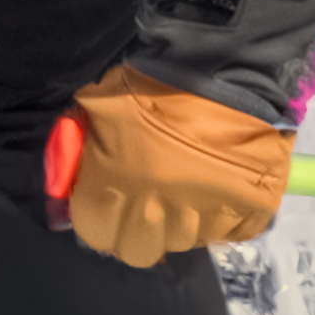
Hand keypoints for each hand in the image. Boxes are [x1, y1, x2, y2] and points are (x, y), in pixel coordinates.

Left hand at [51, 70, 288, 265]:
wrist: (226, 64)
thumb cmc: (154, 82)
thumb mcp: (99, 106)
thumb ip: (78, 148)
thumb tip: (64, 182)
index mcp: (116, 187)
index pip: (96, 234)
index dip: (100, 220)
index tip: (108, 206)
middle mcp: (158, 212)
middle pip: (138, 250)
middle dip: (137, 230)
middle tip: (147, 202)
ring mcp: (207, 217)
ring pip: (184, 242)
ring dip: (180, 222)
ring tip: (186, 186)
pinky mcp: (249, 212)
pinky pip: (228, 232)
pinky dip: (222, 217)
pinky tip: (217, 189)